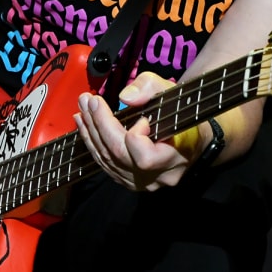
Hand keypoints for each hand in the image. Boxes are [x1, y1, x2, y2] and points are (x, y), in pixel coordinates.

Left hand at [74, 73, 191, 190]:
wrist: (190, 138)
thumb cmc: (181, 114)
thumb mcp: (171, 92)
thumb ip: (149, 88)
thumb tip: (125, 97)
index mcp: (175, 158)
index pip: (144, 156)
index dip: (135, 135)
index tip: (141, 117)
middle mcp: (157, 177)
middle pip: (119, 156)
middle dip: (100, 125)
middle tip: (88, 101)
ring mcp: (142, 183)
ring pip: (108, 161)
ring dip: (90, 133)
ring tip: (82, 110)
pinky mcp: (129, 181)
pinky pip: (106, 164)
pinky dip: (93, 143)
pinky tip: (85, 125)